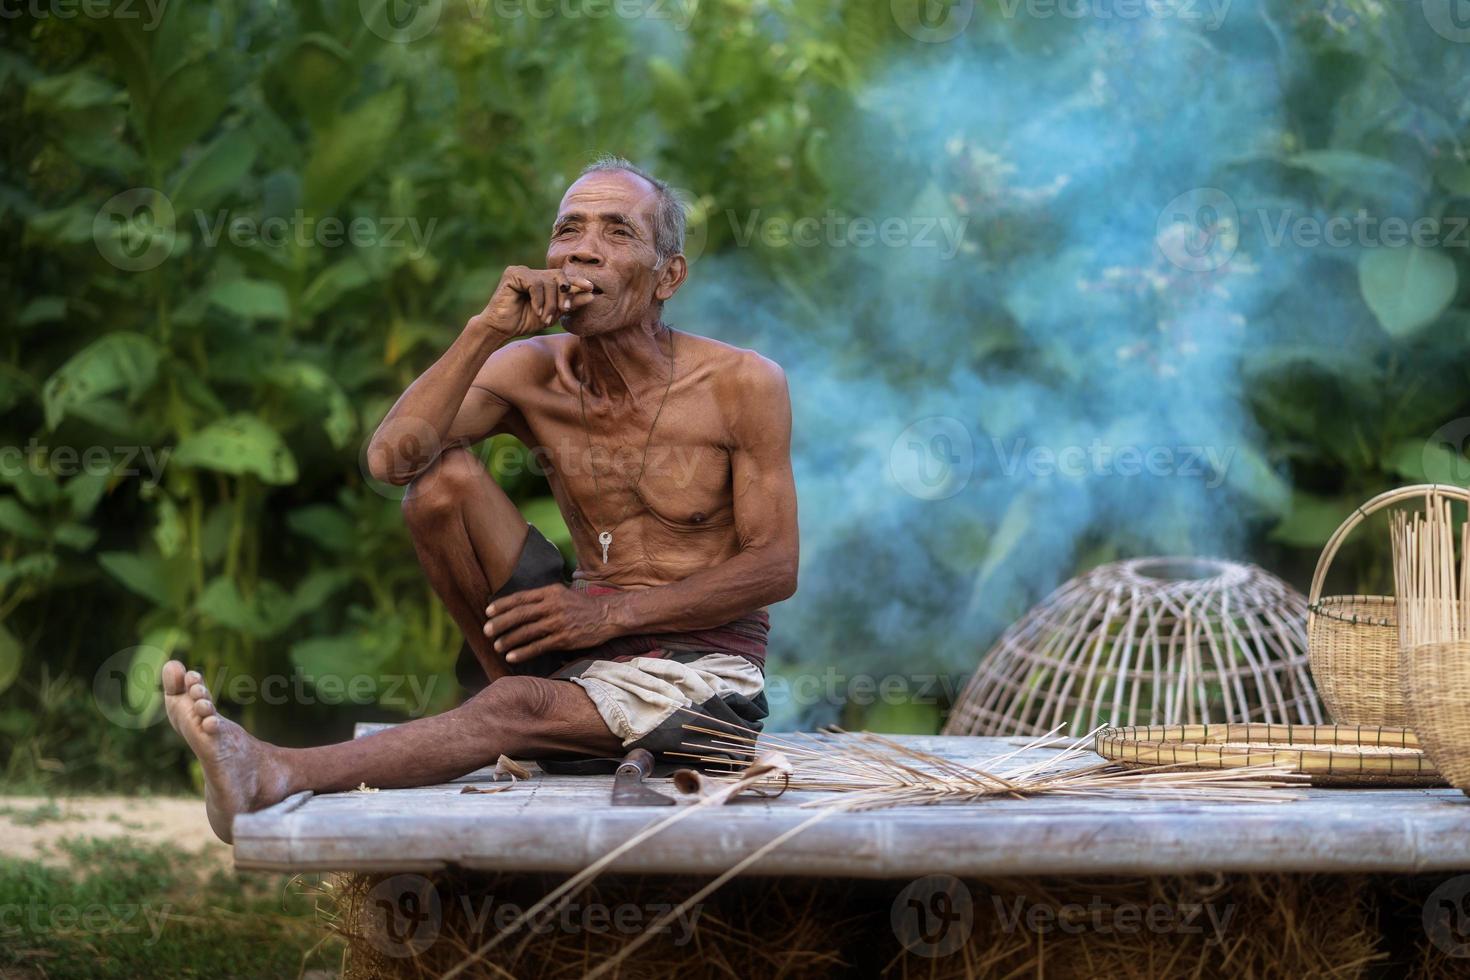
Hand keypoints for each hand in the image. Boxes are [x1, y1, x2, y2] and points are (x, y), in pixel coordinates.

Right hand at [472, 266, 596, 339]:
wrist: (501, 328)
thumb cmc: (524, 321)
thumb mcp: (552, 314)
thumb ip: (569, 304)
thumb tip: (591, 295)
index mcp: (542, 280)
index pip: (563, 277)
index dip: (577, 281)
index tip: (591, 288)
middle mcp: (532, 272)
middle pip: (558, 276)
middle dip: (564, 294)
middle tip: (565, 309)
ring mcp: (522, 271)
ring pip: (548, 281)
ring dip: (550, 303)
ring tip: (546, 318)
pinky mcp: (513, 273)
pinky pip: (535, 284)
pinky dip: (539, 300)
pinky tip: (537, 311)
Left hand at [484, 585, 616, 662]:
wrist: (608, 615)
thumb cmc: (581, 606)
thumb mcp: (562, 594)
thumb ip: (542, 598)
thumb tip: (518, 606)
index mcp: (550, 592)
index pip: (520, 597)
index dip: (502, 605)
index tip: (488, 612)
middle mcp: (553, 605)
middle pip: (520, 614)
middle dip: (500, 623)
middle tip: (486, 631)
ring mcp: (558, 622)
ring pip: (527, 632)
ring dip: (509, 640)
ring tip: (496, 646)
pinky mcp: (564, 639)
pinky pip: (538, 646)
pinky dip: (523, 652)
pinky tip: (512, 657)